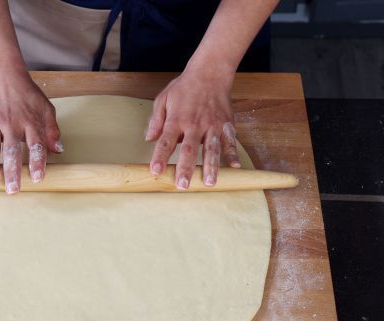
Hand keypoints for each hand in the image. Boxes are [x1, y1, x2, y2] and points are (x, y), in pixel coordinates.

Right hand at [0, 69, 62, 193]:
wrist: (4, 76)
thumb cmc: (27, 95)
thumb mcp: (46, 108)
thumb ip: (52, 130)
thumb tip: (59, 151)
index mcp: (30, 121)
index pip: (35, 145)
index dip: (36, 162)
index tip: (37, 178)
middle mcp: (11, 123)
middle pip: (12, 150)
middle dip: (12, 171)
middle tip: (12, 190)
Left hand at [145, 68, 240, 188]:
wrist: (210, 73)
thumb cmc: (184, 87)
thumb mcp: (163, 98)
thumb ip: (156, 120)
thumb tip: (148, 138)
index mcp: (177, 119)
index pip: (166, 141)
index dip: (160, 157)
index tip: (155, 171)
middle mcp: (195, 124)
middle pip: (189, 149)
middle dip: (186, 168)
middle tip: (183, 185)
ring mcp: (212, 125)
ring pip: (211, 149)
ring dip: (210, 167)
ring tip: (208, 183)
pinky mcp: (226, 124)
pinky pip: (230, 141)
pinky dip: (233, 153)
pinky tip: (234, 166)